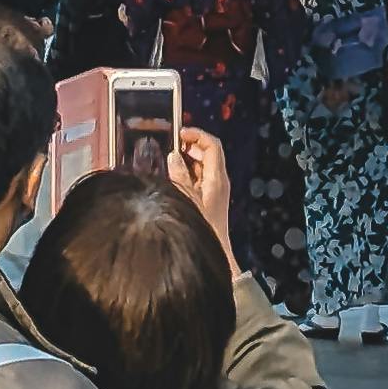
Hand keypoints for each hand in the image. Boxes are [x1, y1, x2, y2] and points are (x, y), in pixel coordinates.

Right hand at [174, 122, 236, 256]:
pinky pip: (198, 179)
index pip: (212, 145)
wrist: (214, 255)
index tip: (180, 133)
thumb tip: (174, 156)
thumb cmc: (202, 228)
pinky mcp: (208, 201)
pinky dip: (187, 173)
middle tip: (171, 145)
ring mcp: (214, 192)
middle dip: (190, 146)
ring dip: (187, 160)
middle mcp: (218, 181)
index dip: (197, 135)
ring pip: (202, 167)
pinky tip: (172, 178)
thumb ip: (179, 176)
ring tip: (169, 159)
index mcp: (217, 178)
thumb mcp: (187, 199)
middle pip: (208, 153)